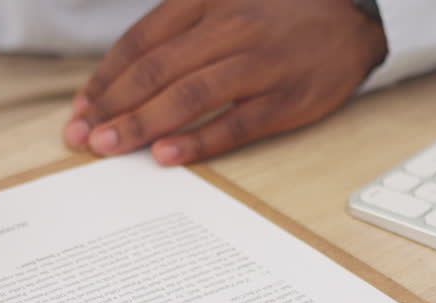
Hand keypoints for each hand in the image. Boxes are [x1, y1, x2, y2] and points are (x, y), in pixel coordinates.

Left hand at [64, 0, 386, 164]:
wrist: (354, 15)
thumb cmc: (278, 12)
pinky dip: (197, 141)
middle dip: (113, 107)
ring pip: (189, 96)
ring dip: (142, 125)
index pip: (141, 42)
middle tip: (83, 137)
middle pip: (157, 70)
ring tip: (110, 148)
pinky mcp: (286, 98)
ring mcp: (259, 64)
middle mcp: (230, 27)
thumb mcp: (224, 0)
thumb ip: (177, 30)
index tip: (81, 110)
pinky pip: (234, 123)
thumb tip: (122, 76)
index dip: (105, 80)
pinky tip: (166, 155)